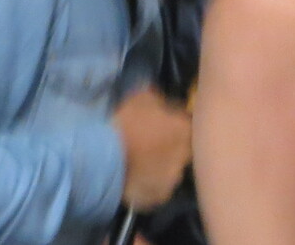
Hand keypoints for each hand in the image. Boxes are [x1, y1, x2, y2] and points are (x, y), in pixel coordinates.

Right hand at [112, 87, 190, 210]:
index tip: (164, 123)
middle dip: (173, 146)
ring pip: (172, 170)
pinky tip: (140, 177)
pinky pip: (160, 188)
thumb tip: (162, 99)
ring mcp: (172, 179)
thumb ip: (158, 98)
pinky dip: (153, 183)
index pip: (188, 124)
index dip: (175, 123)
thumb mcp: (141, 98)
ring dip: (163, 165)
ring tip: (146, 162)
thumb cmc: (126, 123)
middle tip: (155, 143)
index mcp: (184, 130)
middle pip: (183, 149)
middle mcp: (184, 156)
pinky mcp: (159, 197)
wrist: (106, 158)